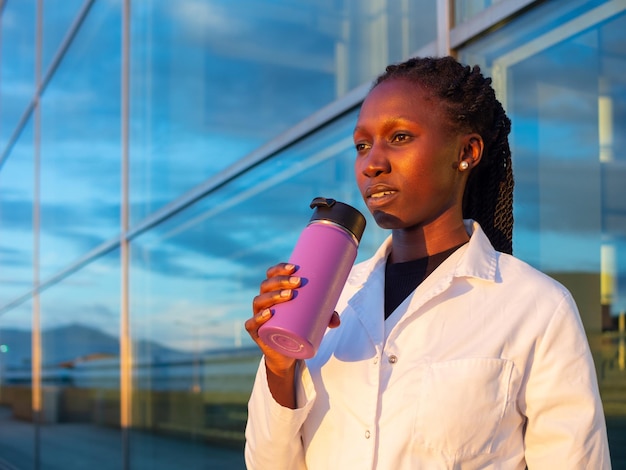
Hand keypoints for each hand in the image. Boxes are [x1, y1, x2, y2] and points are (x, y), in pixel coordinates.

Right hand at [245, 263, 340, 407]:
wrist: (285, 352)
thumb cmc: (297, 328)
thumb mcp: (313, 319)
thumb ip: (326, 317)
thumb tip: (337, 320)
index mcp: (272, 292)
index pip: (271, 275)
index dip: (280, 269)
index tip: (295, 267)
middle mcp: (263, 301)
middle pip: (266, 285)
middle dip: (281, 281)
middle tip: (298, 282)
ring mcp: (258, 316)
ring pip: (260, 301)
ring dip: (273, 295)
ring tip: (289, 295)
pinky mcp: (257, 332)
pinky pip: (252, 323)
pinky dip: (259, 317)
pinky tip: (269, 313)